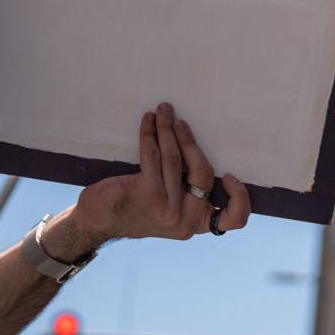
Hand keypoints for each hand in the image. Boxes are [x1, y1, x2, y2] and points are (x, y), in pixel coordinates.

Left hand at [49, 103, 250, 257]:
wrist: (95, 223)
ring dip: (168, 129)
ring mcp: (167, 207)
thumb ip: (186, 194)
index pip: (231, 221)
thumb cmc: (133, 210)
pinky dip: (151, 134)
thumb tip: (196, 153)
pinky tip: (148, 122)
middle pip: (202, 173)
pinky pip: (153, 155)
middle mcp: (185, 219)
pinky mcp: (147, 194)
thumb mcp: (168, 211)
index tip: (228, 175)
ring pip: (175, 159)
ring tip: (164, 111)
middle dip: (190, 141)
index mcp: (195, 223)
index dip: (239, 197)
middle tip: (179, 121)